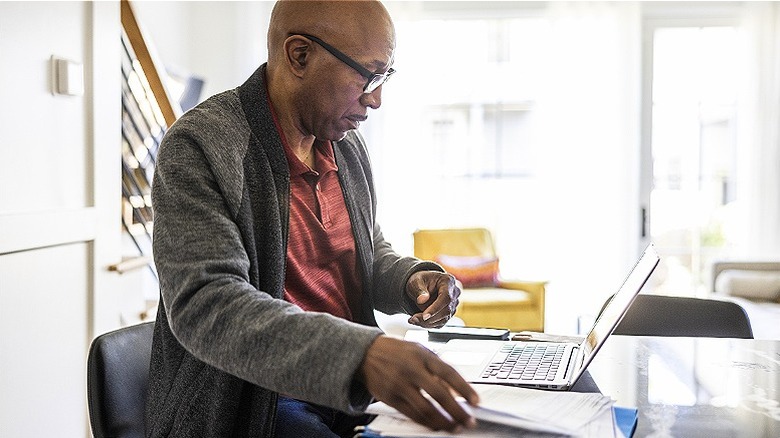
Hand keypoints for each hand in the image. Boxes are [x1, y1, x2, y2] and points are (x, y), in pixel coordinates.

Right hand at [358, 335, 478, 431]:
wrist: (366, 353)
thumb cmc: (397, 351)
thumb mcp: (419, 350)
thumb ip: (437, 368)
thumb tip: (457, 389)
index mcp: (422, 355)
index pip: (449, 373)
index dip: (465, 389)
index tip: (476, 401)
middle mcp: (411, 369)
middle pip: (439, 394)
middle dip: (457, 411)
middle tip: (468, 421)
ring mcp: (399, 384)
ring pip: (425, 409)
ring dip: (443, 422)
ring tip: (455, 427)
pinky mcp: (390, 398)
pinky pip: (411, 414)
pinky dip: (426, 423)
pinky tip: (436, 426)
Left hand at [406, 271, 459, 327]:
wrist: (421, 286)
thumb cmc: (420, 281)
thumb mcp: (415, 282)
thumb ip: (419, 290)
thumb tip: (422, 300)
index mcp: (448, 281)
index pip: (446, 297)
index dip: (436, 308)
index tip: (424, 316)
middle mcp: (454, 293)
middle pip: (446, 310)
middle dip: (429, 318)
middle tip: (413, 319)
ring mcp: (453, 305)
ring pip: (443, 319)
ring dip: (427, 323)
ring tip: (413, 320)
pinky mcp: (449, 314)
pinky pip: (440, 323)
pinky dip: (428, 324)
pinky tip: (418, 321)